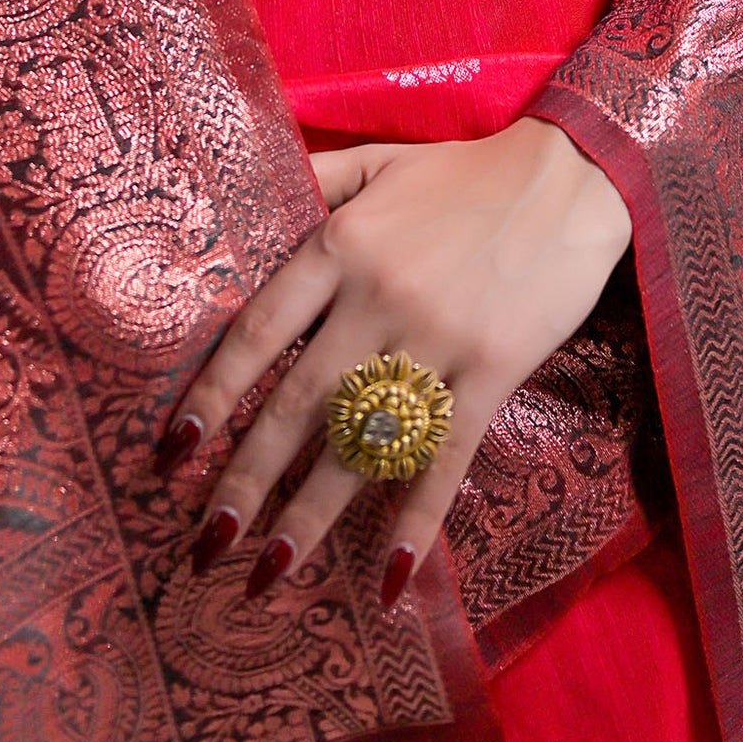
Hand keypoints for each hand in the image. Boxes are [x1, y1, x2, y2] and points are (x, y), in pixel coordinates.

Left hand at [160, 116, 632, 605]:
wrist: (570, 178)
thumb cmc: (466, 174)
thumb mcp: (378, 160)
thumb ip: (314, 180)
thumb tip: (246, 201)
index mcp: (339, 244)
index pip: (259, 332)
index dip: (212, 394)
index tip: (172, 449)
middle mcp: (375, 297)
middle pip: (298, 403)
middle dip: (246, 478)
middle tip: (206, 542)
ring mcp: (434, 340)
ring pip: (360, 443)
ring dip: (311, 514)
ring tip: (267, 573)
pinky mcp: (489, 373)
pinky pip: (443, 459)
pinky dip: (416, 522)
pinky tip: (388, 580)